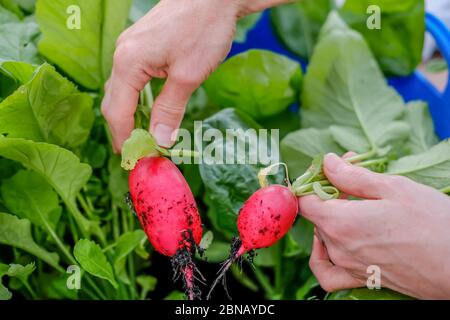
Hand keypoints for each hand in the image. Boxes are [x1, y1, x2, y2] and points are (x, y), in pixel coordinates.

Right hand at [101, 0, 241, 150]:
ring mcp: (130, 48)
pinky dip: (137, 99)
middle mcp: (122, 54)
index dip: (124, 139)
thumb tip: (159, 141)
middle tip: (137, 153)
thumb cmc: (203, 30)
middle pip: (113, 102)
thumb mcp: (188, 76)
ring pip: (121, 90)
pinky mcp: (142, 45)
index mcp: (128, 63)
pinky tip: (148, 110)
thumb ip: (169, 110)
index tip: (134, 160)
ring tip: (141, 137)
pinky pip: (131, 79)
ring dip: (130, 115)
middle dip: (123, 130)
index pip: (117, 112)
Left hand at [300, 153, 449, 298]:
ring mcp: (347, 266)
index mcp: (340, 222)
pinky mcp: (360, 279)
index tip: (328, 172)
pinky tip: (331, 244)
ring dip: (330, 217)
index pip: (304, 200)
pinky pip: (327, 272)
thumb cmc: (433, 224)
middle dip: (328, 193)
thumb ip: (352, 176)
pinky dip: (322, 257)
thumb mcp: (393, 188)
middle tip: (352, 178)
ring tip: (354, 204)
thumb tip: (327, 163)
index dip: (312, 182)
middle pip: (315, 215)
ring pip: (322, 237)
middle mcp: (338, 247)